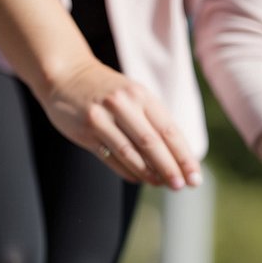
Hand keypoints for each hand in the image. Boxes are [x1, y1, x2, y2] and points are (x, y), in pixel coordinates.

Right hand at [38, 58, 201, 189]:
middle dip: (169, 168)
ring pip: (130, 153)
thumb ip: (154, 123)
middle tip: (181, 186)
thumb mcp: (134, 97)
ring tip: (161, 184)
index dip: (184, 156)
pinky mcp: (86, 131)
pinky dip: (128, 171)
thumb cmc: (109, 92)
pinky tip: (139, 179)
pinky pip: (111, 158)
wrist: (66, 75)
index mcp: (141, 95)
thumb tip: (178, 160)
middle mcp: (123, 104)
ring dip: (148, 173)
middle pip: (151, 143)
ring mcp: (102, 118)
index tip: (195, 176)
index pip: (169, 130)